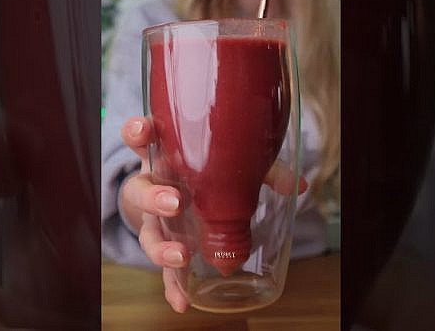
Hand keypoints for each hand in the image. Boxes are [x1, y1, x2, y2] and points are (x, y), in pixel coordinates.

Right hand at [119, 116, 306, 313]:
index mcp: (164, 158)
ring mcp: (155, 220)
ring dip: (161, 247)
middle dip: (154, 197)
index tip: (142, 131)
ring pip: (147, 232)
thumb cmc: (206, 172)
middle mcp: (153, 188)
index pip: (143, 139)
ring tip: (181, 256)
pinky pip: (164, 269)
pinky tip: (182, 302)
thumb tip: (297, 185)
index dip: (138, 133)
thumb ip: (262, 170)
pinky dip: (172, 286)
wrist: (180, 195)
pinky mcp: (166, 247)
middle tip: (176, 201)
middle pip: (140, 190)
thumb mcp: (232, 163)